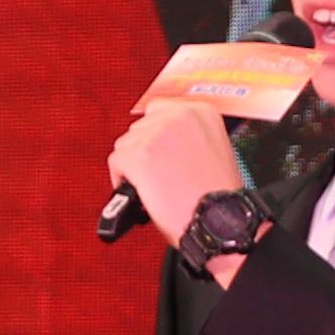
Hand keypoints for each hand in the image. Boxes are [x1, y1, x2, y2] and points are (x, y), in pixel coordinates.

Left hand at [107, 86, 248, 255]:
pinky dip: (122, 180)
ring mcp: (157, 134)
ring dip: (134, 165)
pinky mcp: (139, 155)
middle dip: (145, 150)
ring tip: (153, 186)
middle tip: (158, 173)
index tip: (159, 151)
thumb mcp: (214, 151)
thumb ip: (188, 135)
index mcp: (201, 111)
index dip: (156, 136)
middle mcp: (179, 115)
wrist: (217, 224)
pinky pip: (116, 162)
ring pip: (125, 144)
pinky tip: (142, 193)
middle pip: (140, 127)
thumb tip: (162, 138)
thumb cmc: (218, 199)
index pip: (159, 111)